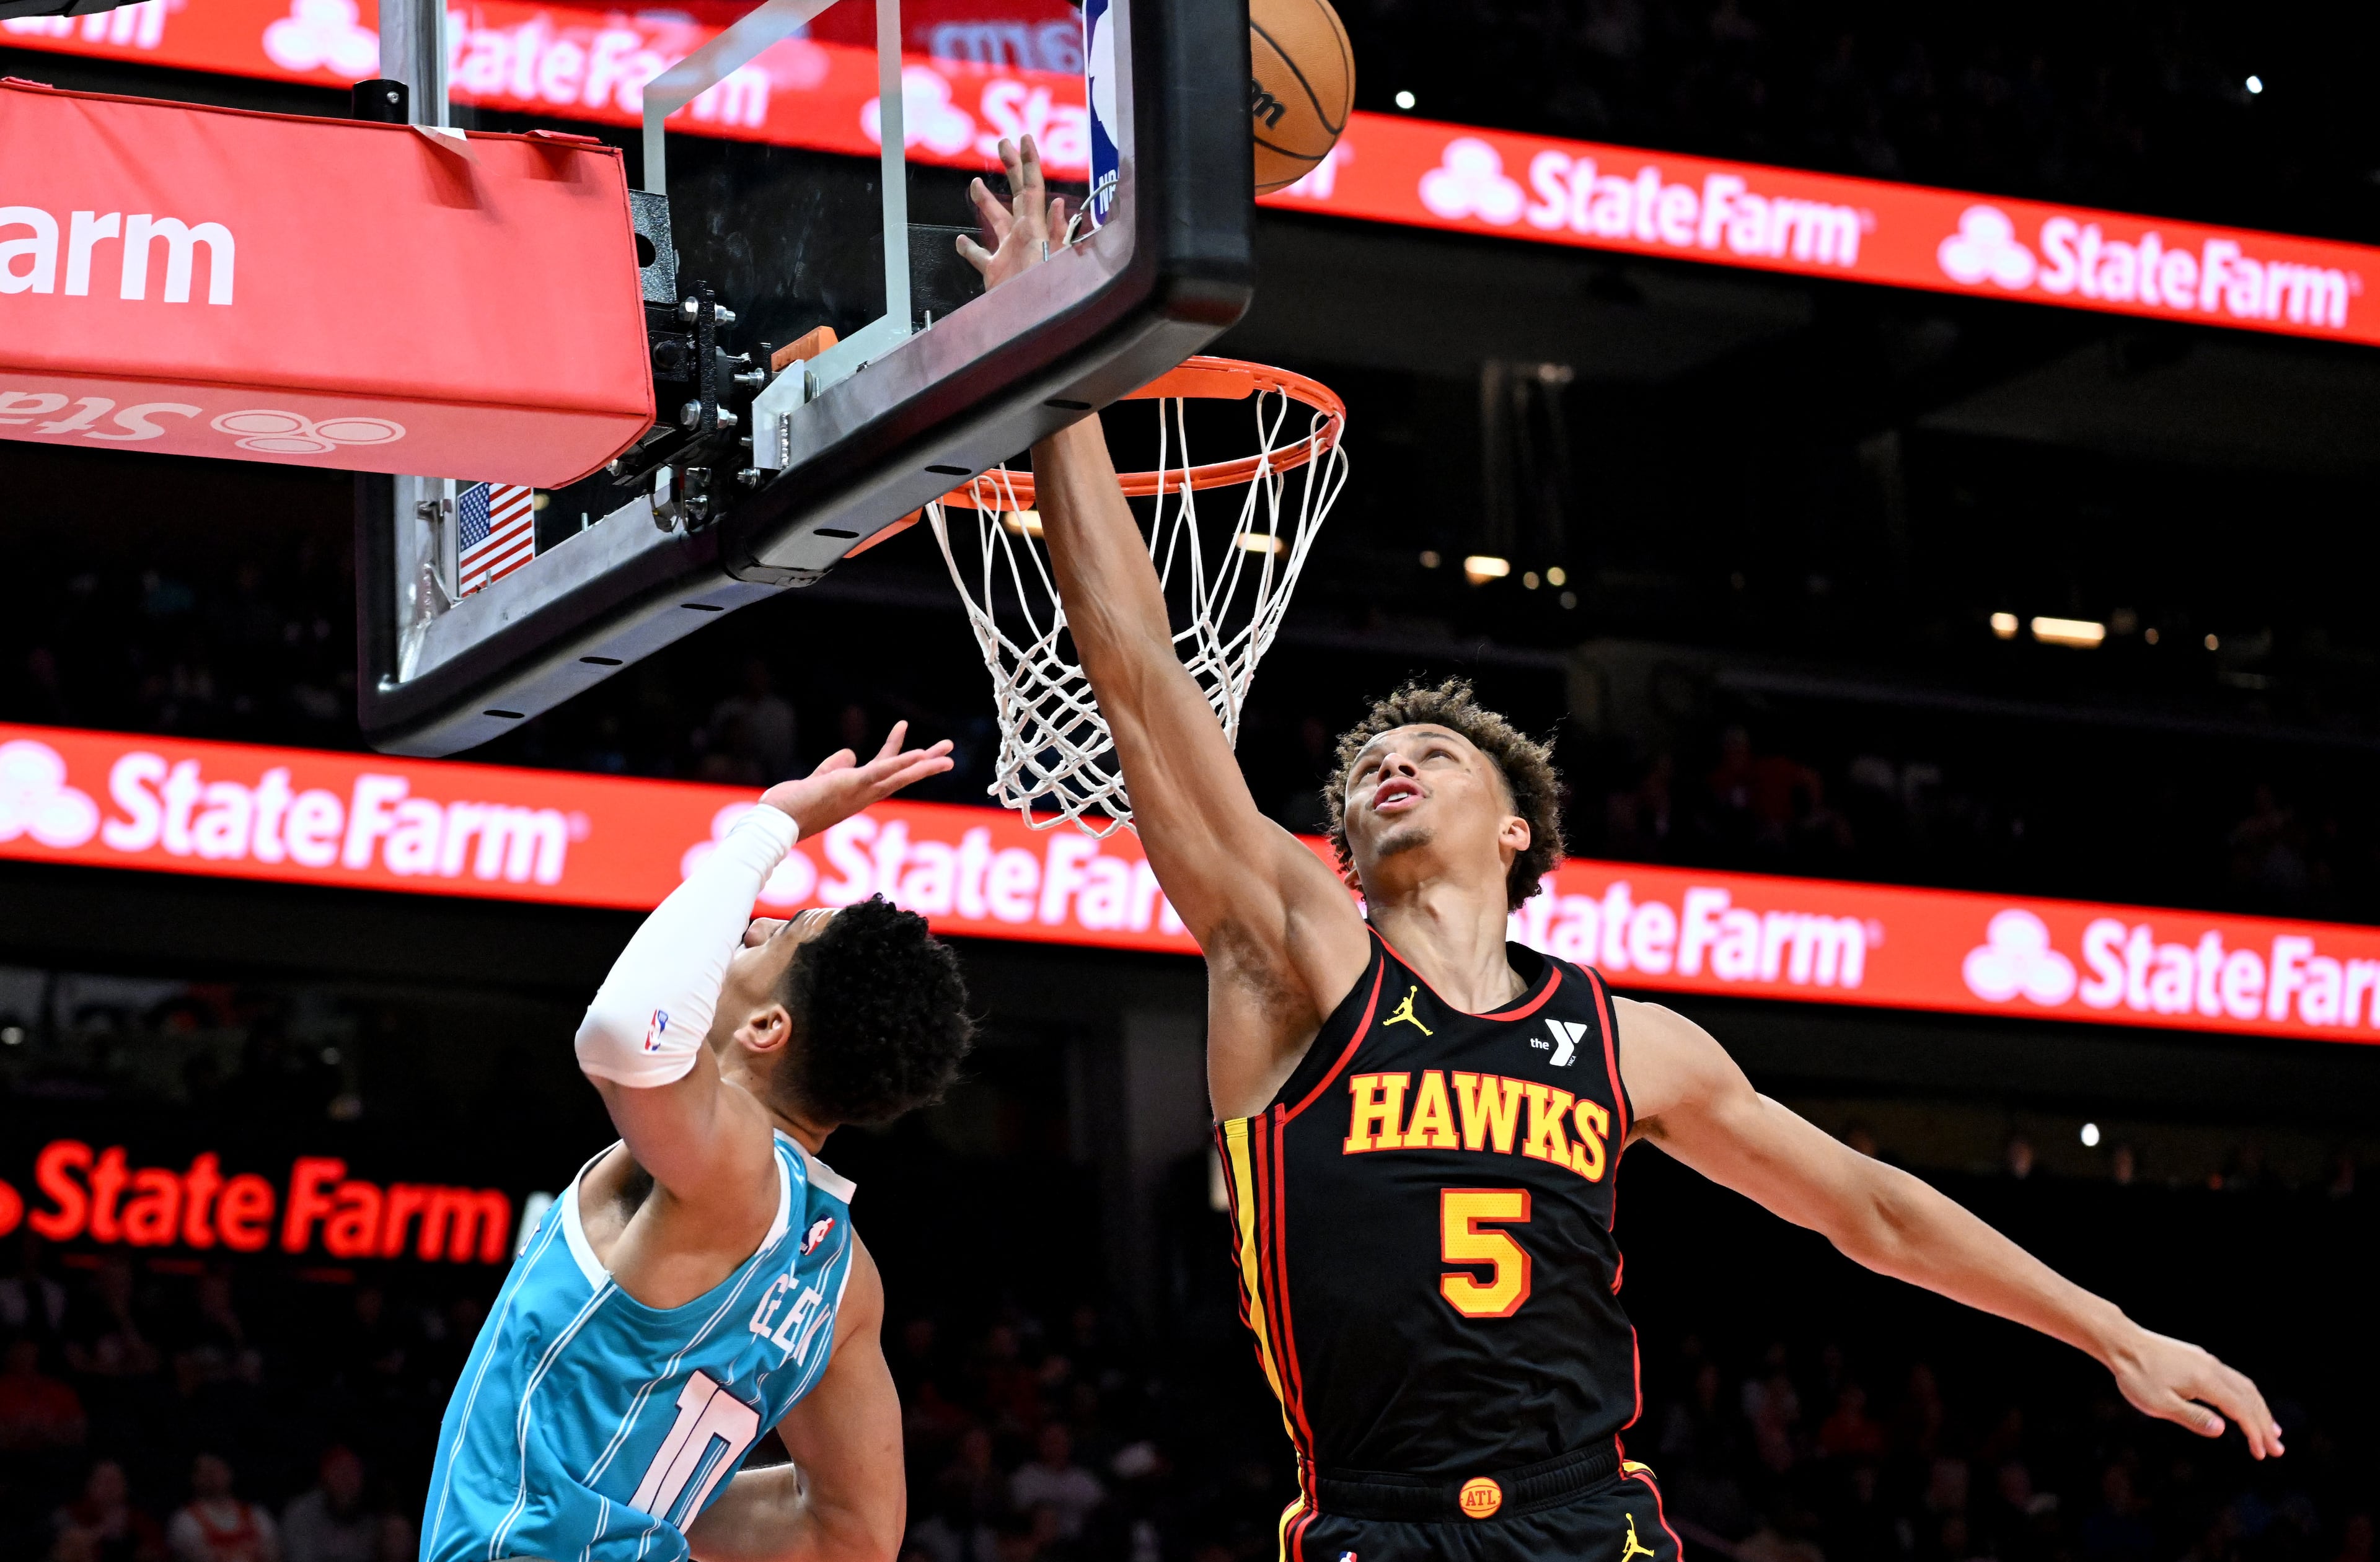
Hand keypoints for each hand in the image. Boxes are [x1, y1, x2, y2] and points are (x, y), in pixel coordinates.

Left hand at [760, 721, 953, 839]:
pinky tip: (919, 754)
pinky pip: (882, 773)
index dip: (898, 752)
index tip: (904, 729)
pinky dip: (901, 762)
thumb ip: (834, 767)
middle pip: (901, 777)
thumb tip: (851, 753)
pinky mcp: (852, 785)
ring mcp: (860, 792)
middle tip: (950, 753)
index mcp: (857, 794)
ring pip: (899, 776)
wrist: (777, 824)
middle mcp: (864, 796)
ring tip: (946, 752)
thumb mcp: (818, 779)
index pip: (884, 771)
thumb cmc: (792, 806)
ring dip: (925, 764)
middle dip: (927, 765)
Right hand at [957, 135, 1065, 290]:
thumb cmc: (1047, 298)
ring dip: (987, 202)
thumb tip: (1058, 204)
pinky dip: (969, 249)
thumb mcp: (1055, 263)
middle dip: (1010, 167)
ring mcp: (1009, 254)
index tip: (1023, 138)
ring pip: (995, 221)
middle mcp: (1023, 236)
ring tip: (975, 185)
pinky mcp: (996, 274)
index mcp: (1035, 230)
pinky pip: (980, 258)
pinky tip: (960, 242)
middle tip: (1002, 143)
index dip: (1029, 162)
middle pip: (1016, 194)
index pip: (1033, 188)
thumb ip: (1058, 235)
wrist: (1032, 327)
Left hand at [2105, 1324, 2282, 1457]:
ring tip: (2271, 1431)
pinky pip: (2233, 1379)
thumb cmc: (2136, 1376)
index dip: (2254, 1433)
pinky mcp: (2200, 1359)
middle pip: (2249, 1398)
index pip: (2241, 1410)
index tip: (2262, 1454)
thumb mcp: (2159, 1403)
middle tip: (2277, 1450)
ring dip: (2259, 1410)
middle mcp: (2212, 1367)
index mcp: (2206, 1380)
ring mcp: (2207, 1361)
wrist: (2121, 1342)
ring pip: (2244, 1386)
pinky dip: (2246, 1396)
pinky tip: (2245, 1406)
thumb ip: (2192, 1417)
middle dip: (2265, 1425)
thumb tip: (2223, 1429)